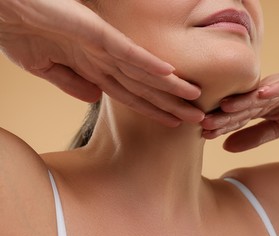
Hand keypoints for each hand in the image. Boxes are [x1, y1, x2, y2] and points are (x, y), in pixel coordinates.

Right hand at [0, 0, 203, 126]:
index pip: (130, 94)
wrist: (2, 5)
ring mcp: (101, 45)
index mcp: (92, 67)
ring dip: (170, 88)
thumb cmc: (20, 30)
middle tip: (198, 119)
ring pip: (142, 72)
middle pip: (144, 87)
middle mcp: (103, 58)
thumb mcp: (45, 67)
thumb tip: (94, 99)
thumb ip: (72, 82)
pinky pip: (126, 50)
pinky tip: (169, 74)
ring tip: (196, 100)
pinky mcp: (94, 32)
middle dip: (171, 104)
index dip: (153, 109)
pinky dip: (147, 63)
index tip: (174, 121)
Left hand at [202, 67, 278, 151]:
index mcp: (259, 104)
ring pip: (260, 93)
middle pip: (243, 104)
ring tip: (225, 106)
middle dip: (224, 114)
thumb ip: (254, 136)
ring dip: (243, 99)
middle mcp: (266, 92)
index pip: (237, 117)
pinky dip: (277, 87)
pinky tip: (263, 93)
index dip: (222, 125)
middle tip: (204, 122)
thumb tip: (225, 147)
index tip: (203, 134)